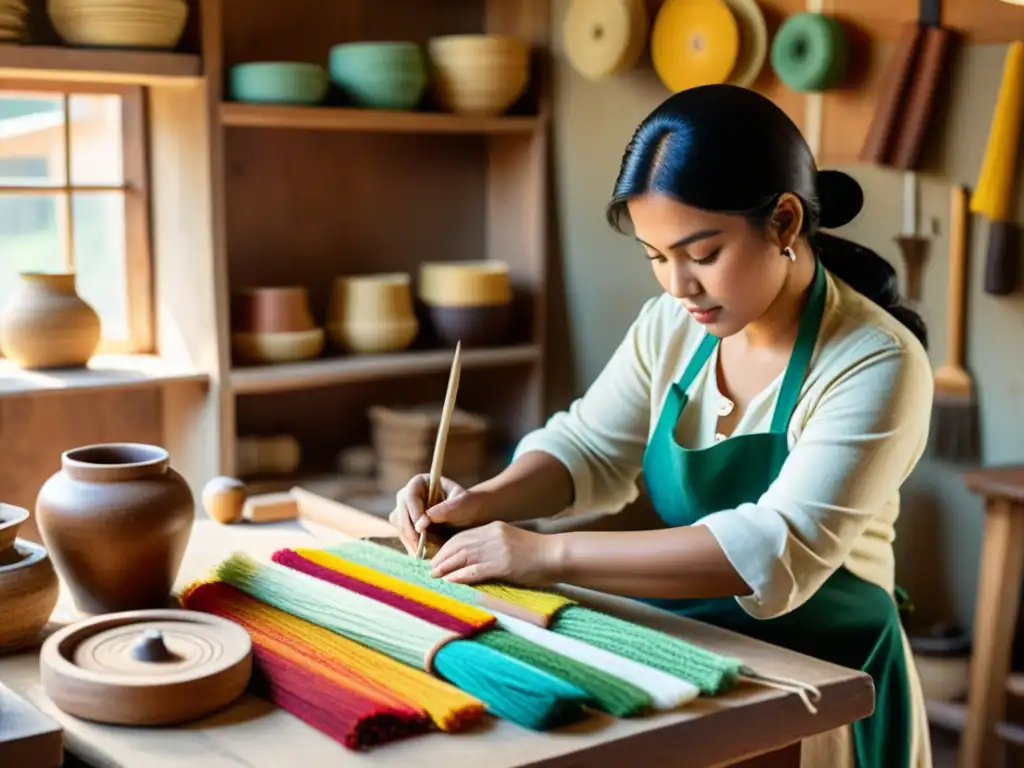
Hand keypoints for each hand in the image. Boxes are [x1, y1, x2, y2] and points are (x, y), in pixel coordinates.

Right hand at [389, 474, 490, 554]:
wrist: (472, 519)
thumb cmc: (470, 506)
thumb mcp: (463, 504)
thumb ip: (446, 509)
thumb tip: (424, 519)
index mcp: (421, 482)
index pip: (409, 496)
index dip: (413, 513)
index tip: (422, 529)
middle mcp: (409, 496)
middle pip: (399, 513)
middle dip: (409, 531)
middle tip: (420, 546)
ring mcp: (407, 513)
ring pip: (399, 528)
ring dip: (411, 541)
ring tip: (426, 552)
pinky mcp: (409, 528)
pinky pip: (405, 538)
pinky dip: (414, 547)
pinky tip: (425, 554)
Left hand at [429, 521, 560, 586]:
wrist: (556, 555)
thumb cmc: (536, 552)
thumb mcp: (511, 542)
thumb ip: (493, 545)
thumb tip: (474, 559)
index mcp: (493, 528)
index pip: (462, 536)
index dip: (446, 548)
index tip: (437, 558)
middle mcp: (492, 535)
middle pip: (458, 545)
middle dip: (441, 557)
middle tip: (430, 569)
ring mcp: (497, 550)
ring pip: (462, 557)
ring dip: (445, 567)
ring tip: (434, 576)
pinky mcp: (503, 565)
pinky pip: (475, 570)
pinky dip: (460, 576)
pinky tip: (450, 581)